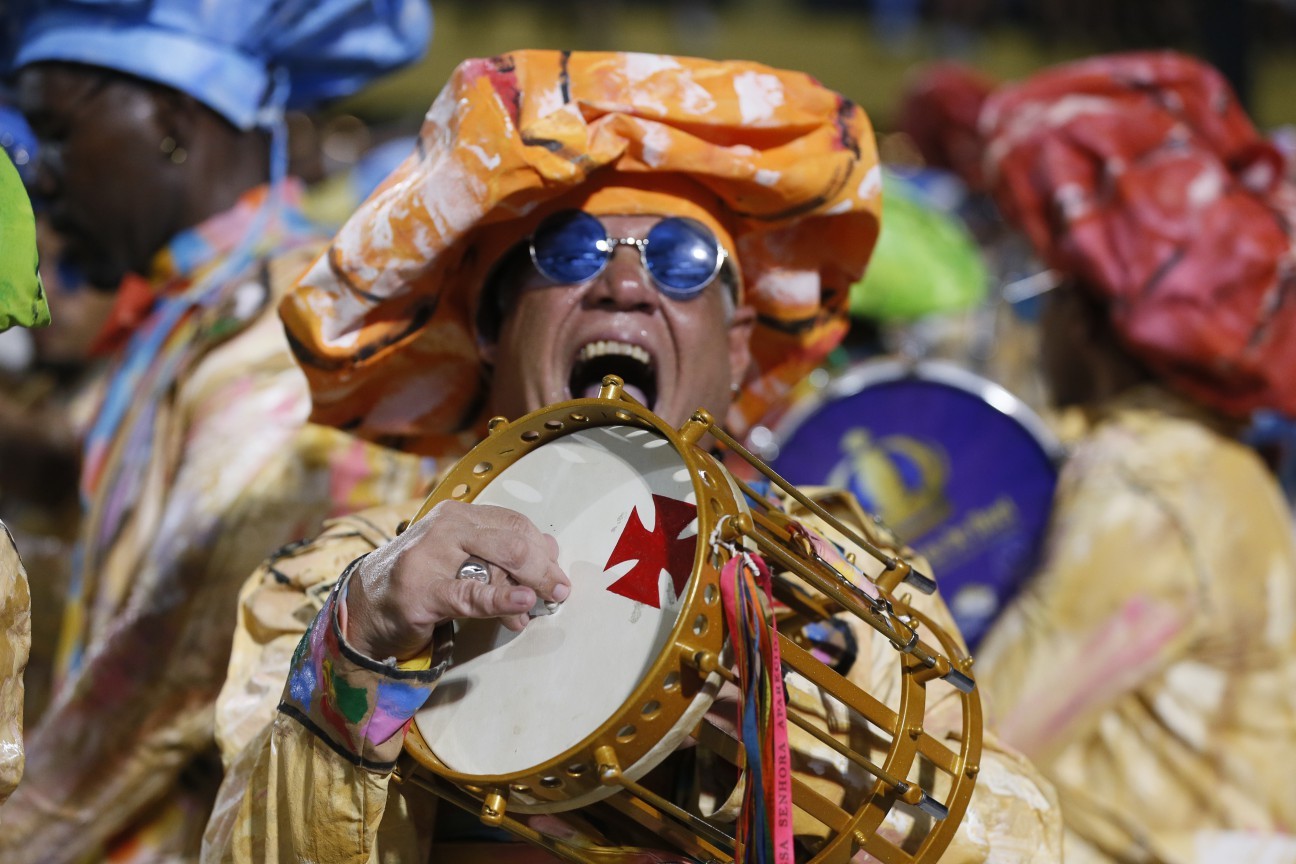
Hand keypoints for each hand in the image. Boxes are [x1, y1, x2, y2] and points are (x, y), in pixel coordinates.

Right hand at [345, 500, 569, 660]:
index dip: (542, 550)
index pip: (514, 524)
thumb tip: (550, 551)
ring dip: (525, 591)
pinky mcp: (422, 591)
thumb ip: (500, 553)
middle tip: (559, 592)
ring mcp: (430, 556)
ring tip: (532, 612)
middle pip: (512, 541)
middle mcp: (445, 526)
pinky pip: (471, 594)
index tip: (558, 574)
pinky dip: (502, 598)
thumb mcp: (461, 558)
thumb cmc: (421, 580)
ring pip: (497, 563)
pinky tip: (522, 602)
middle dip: (543, 569)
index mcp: (458, 515)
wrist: (364, 607)